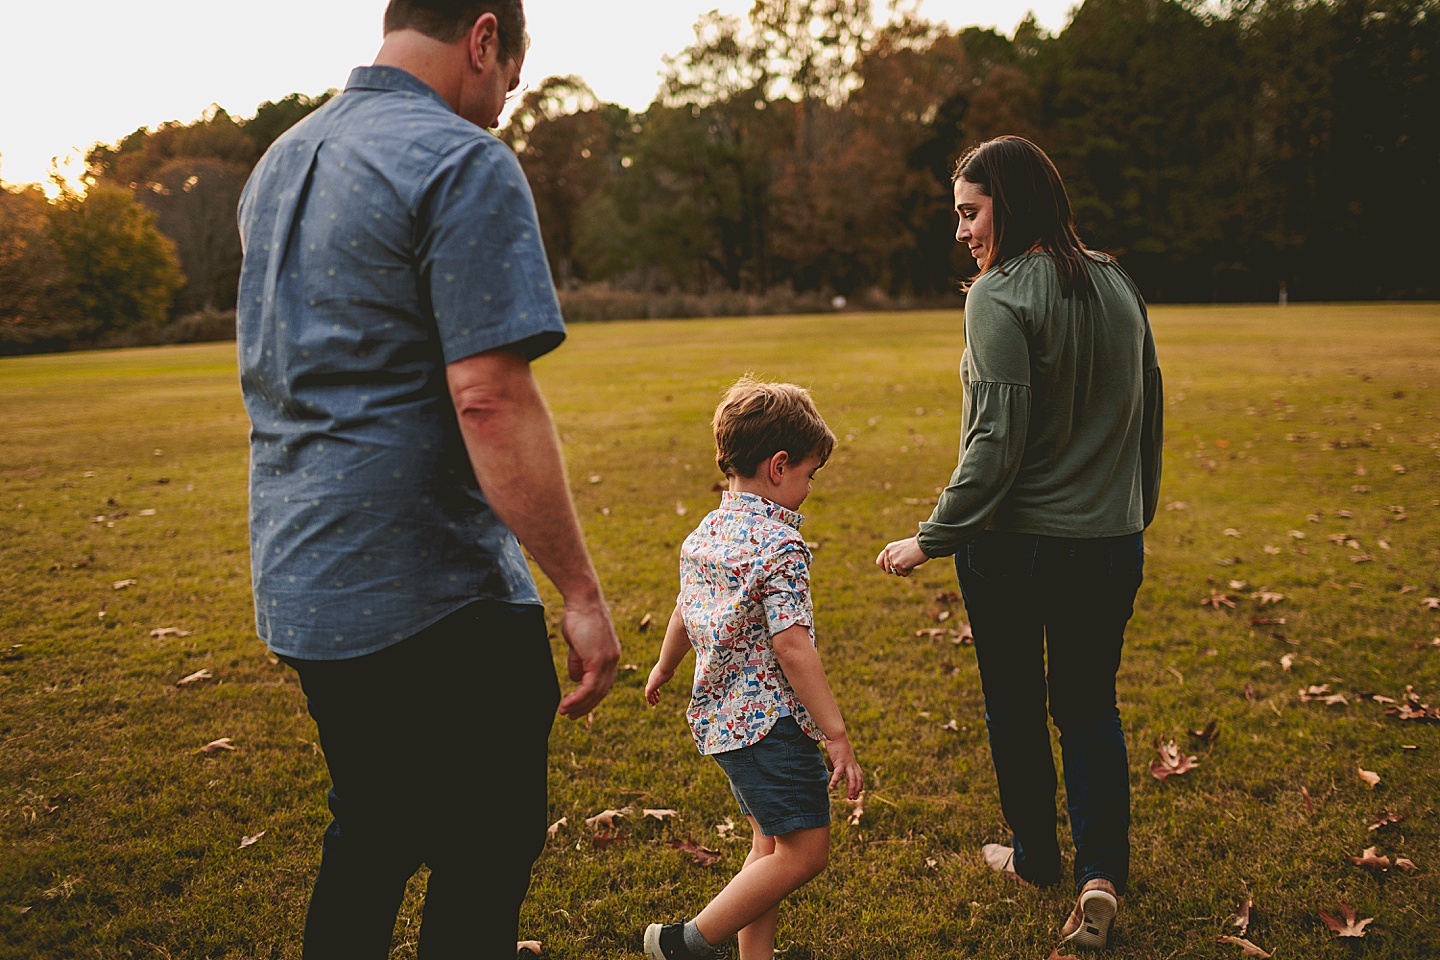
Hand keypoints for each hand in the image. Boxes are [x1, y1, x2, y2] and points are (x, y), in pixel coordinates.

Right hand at [557, 600, 619, 718]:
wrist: (583, 600)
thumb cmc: (578, 617)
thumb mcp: (577, 644)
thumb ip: (578, 661)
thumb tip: (576, 679)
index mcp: (610, 656)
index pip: (604, 684)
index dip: (591, 697)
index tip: (578, 706)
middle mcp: (613, 660)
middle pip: (602, 691)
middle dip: (586, 706)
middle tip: (571, 716)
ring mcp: (607, 660)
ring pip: (595, 692)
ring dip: (580, 705)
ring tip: (565, 712)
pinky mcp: (599, 659)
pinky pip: (589, 687)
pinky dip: (578, 698)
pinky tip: (566, 704)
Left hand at [644, 664, 672, 705]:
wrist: (666, 666)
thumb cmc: (669, 667)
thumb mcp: (668, 672)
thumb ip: (667, 677)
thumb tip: (666, 680)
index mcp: (655, 676)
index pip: (654, 684)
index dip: (656, 690)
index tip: (658, 694)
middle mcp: (652, 679)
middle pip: (650, 689)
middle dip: (653, 695)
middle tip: (656, 700)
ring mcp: (651, 682)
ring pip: (649, 692)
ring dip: (651, 699)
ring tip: (653, 704)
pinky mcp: (651, 686)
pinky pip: (648, 694)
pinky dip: (649, 699)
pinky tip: (651, 703)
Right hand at [823, 735, 863, 799]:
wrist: (837, 735)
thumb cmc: (836, 743)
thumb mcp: (837, 756)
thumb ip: (834, 764)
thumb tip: (831, 771)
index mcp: (852, 762)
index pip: (859, 775)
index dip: (860, 783)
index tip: (860, 791)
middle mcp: (852, 764)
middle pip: (857, 779)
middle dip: (856, 789)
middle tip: (853, 798)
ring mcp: (847, 764)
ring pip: (852, 779)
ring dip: (851, 789)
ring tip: (850, 797)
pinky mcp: (840, 762)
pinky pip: (838, 774)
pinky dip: (835, 781)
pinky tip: (831, 788)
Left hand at [875, 536, 929, 577]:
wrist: (924, 544)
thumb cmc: (915, 547)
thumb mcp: (901, 549)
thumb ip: (894, 556)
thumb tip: (890, 569)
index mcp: (888, 548)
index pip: (879, 562)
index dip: (884, 568)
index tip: (891, 570)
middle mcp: (889, 553)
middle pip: (888, 570)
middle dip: (897, 570)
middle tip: (906, 563)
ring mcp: (893, 559)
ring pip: (896, 573)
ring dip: (904, 570)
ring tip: (910, 561)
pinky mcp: (898, 564)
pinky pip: (903, 574)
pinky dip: (909, 571)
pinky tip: (912, 563)